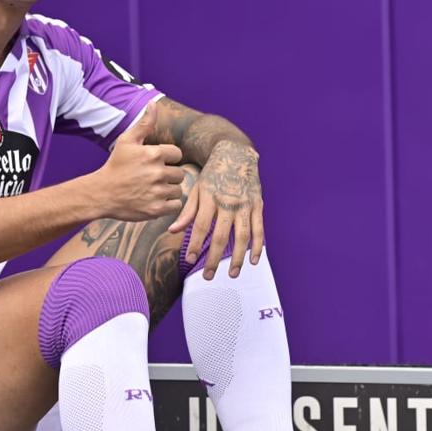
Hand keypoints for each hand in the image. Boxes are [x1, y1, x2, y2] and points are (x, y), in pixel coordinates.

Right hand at [94, 102, 184, 220]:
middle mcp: (157, 172)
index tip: (156, 163)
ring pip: (178, 190)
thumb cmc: (115, 166)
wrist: (101, 193)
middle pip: (179, 173)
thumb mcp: (127, 141)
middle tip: (153, 178)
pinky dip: (168, 204)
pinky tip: (155, 200)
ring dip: (169, 190)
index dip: (168, 158)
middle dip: (169, 175)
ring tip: (153, 189)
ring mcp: (157, 192)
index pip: (177, 154)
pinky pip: (175, 205)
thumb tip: (153, 103)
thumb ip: (144, 123)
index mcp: (153, 154)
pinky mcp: (156, 209)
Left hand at [169, 139, 263, 279]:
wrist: (236, 153)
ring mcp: (245, 205)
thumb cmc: (213, 174)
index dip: (195, 244)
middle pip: (221, 235)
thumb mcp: (196, 188)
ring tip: (231, 274)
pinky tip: (254, 261)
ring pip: (242, 236)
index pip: (201, 226)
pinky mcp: (258, 205)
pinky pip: (259, 229)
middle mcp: (228, 202)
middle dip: (214, 258)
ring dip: (237, 257)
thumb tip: (172, 231)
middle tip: (208, 276)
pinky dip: (258, 246)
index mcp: (209, 198)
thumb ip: (187, 211)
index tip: (189, 259)